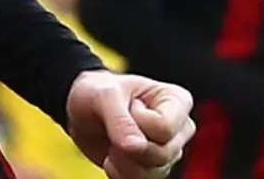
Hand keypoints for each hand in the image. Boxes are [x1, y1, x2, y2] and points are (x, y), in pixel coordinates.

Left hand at [64, 71, 195, 178]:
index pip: (164, 127)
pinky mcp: (154, 169)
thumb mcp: (103, 95)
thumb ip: (120, 119)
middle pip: (162, 153)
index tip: (129, 106)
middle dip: (129, 145)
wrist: (83, 112)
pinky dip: (120, 173)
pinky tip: (112, 157)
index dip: (137, 121)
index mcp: (177, 100)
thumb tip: (135, 146)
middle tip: (116, 127)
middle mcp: (179, 128)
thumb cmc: (97, 93)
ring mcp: (169, 151)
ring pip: (153, 172)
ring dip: (123, 161)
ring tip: (113, 141)